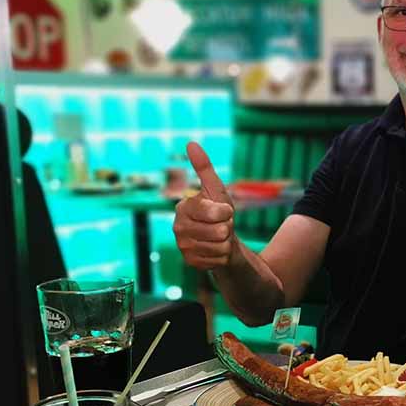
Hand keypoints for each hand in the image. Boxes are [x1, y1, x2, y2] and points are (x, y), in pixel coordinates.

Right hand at [173, 142, 235, 269]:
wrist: (220, 240)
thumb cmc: (218, 212)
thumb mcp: (216, 189)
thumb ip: (204, 167)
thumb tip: (191, 143)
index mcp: (183, 207)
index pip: (216, 212)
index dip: (226, 213)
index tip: (224, 212)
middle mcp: (178, 226)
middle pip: (220, 231)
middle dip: (227, 228)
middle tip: (221, 226)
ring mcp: (183, 245)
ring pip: (219, 246)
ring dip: (225, 243)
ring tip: (218, 238)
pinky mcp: (190, 261)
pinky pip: (217, 260)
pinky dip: (221, 256)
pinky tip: (214, 251)